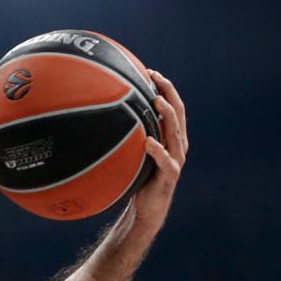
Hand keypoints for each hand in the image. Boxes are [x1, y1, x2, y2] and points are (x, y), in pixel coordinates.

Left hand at [128, 71, 187, 230]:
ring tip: (157, 101)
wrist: (146, 209)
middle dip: (168, 93)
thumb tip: (101, 115)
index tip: (151, 71)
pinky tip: (148, 141)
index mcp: (171, 137)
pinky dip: (157, 150)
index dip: (166, 88)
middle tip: (156, 78)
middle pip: (178, 113)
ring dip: (167, 115)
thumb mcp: (133, 153)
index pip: (174, 107)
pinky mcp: (169, 177)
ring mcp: (175, 160)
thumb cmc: (138, 178)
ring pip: (176, 133)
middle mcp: (177, 145)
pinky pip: (165, 161)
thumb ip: (128, 135)